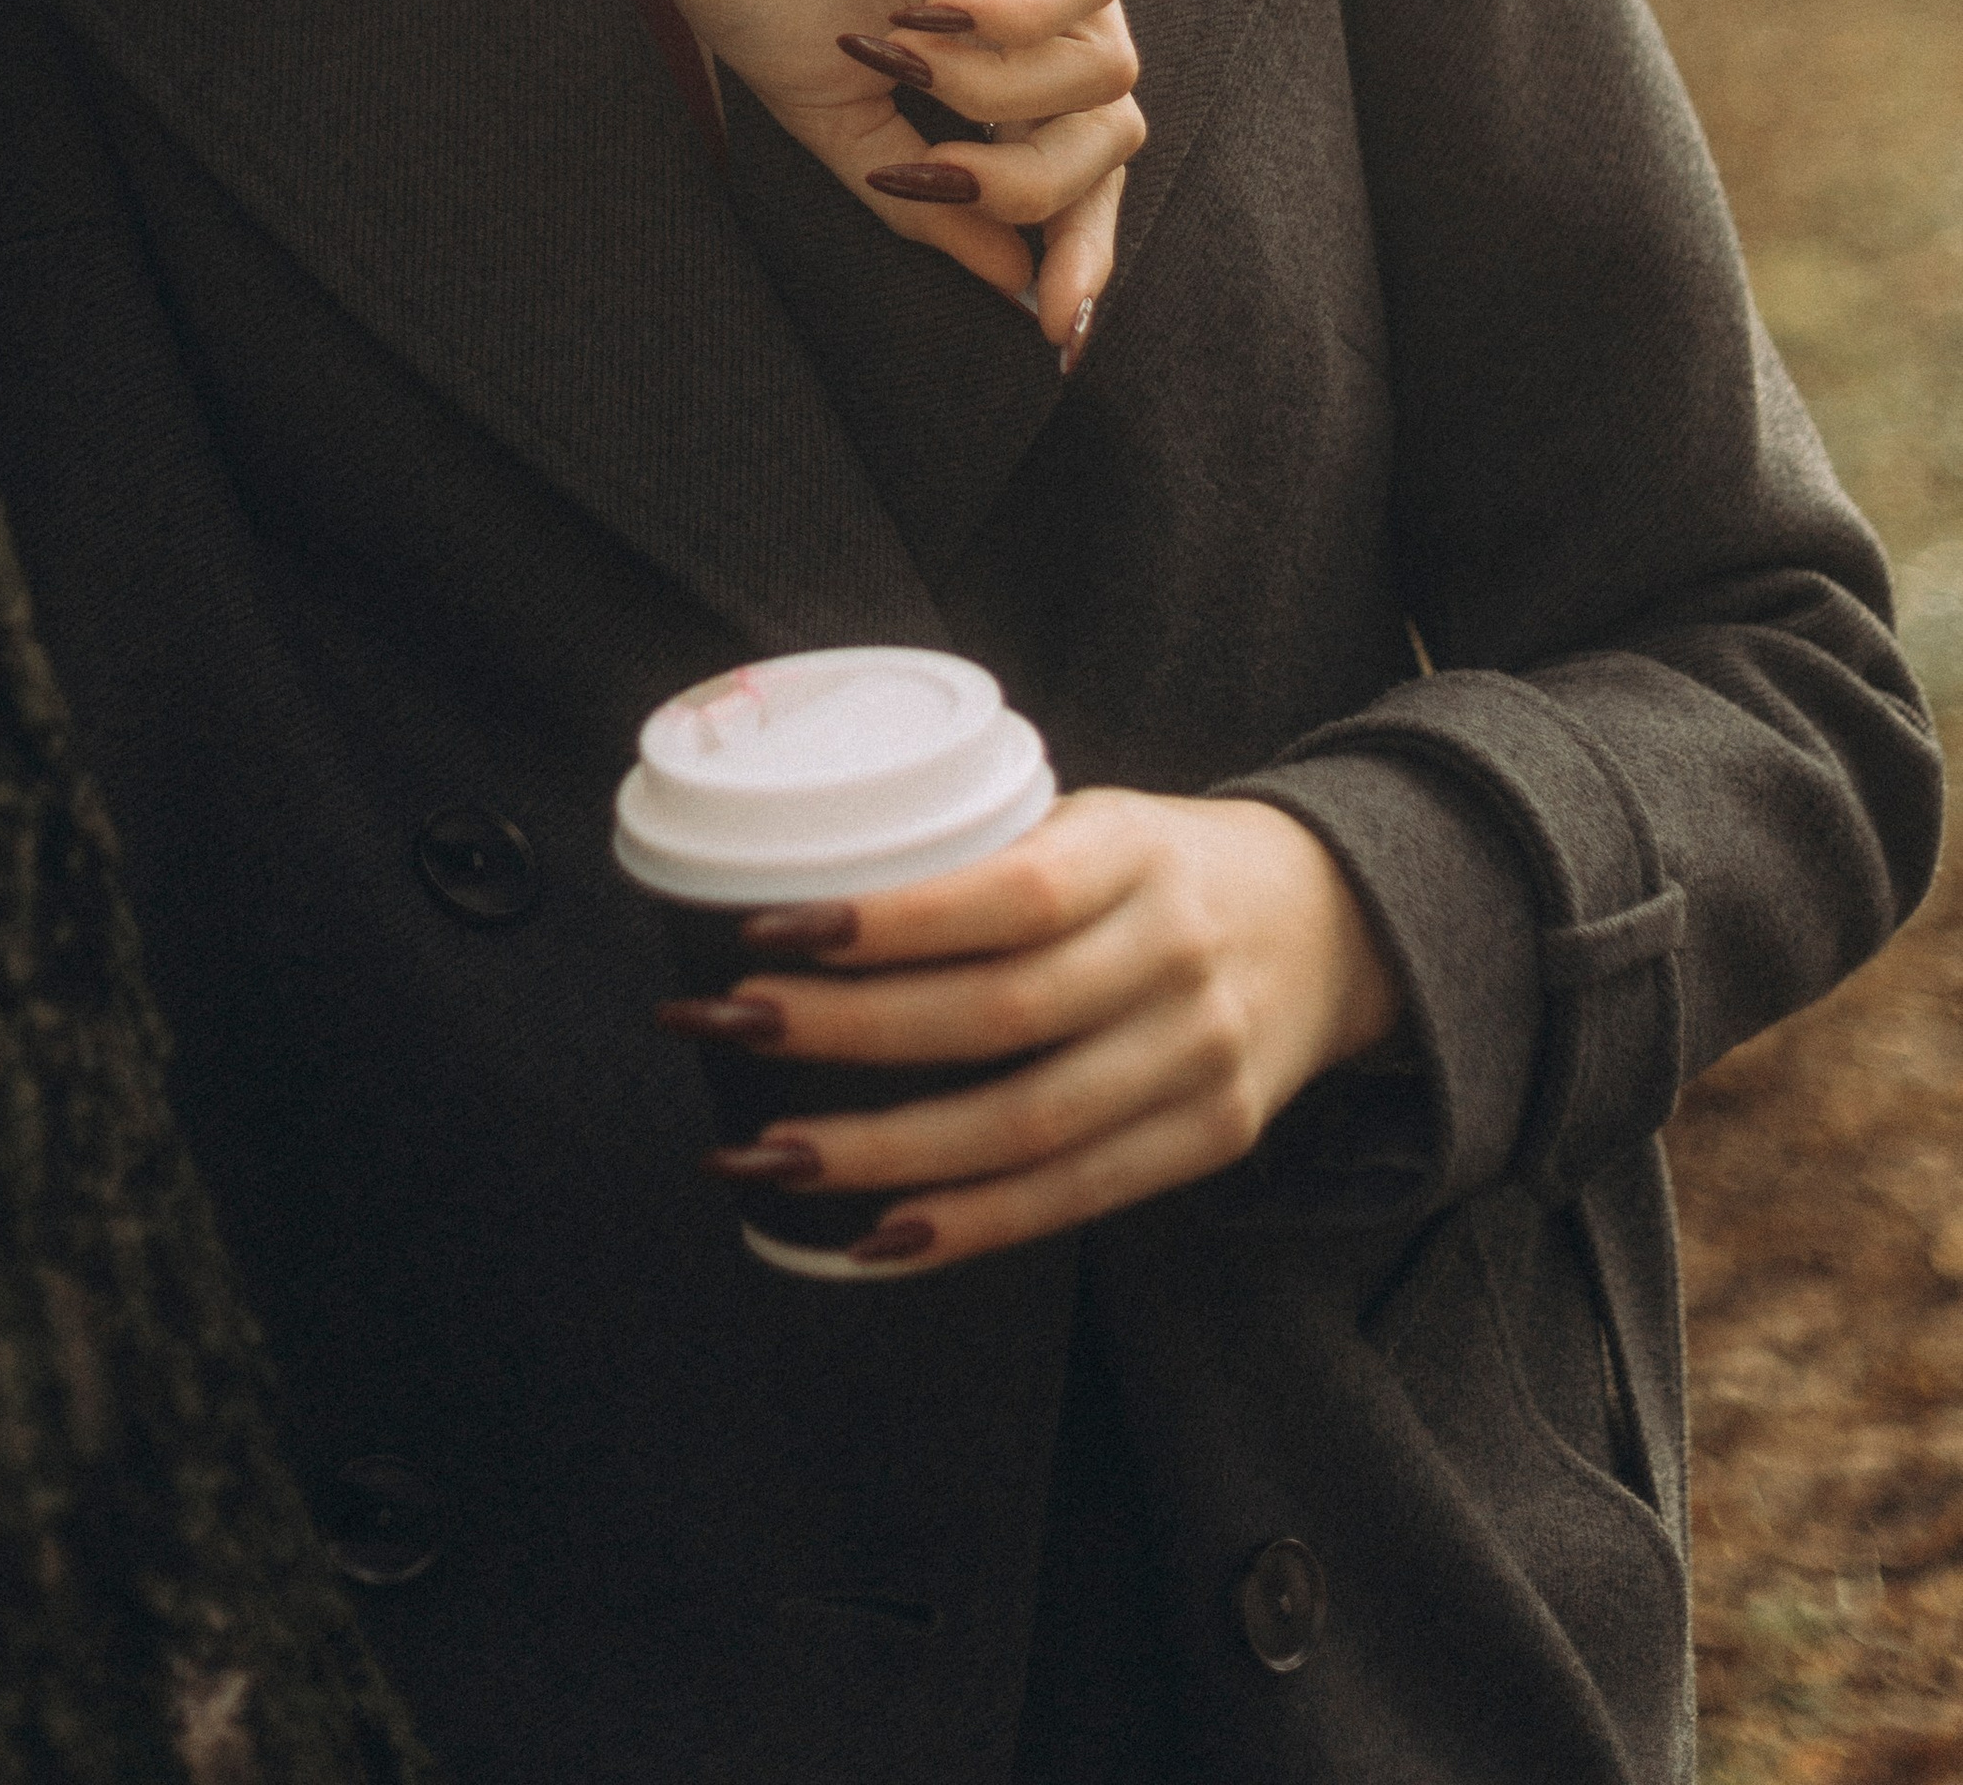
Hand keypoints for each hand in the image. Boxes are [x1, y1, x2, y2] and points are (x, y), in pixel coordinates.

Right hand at [566, 0, 1142, 353]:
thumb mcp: (838, 115)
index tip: (1054, 329)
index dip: (1076, 243)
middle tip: (940, 176)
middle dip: (1035, 181)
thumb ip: (931, 201)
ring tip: (903, 59)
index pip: (1068, 159)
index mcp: (982, 52)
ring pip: (1111, 68)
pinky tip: (938, 8)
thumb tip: (1017, 284)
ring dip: (1002, 95)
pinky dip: (1021, 22)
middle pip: (1109, 127)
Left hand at [665, 790, 1401, 1273]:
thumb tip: (803, 901)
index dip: (887, 923)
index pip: (1008, 895)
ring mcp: (1199, 1061)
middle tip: (725, 1028)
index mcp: (1135, 854)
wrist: (1333, 924)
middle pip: (999, 1017)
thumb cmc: (1158, 866)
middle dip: (846, 1033)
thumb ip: (986, 863)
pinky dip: (965, 1226)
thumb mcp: (1092, 822)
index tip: (765, 932)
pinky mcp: (1208, 1142)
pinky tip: (870, 1236)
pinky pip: (1072, 1200)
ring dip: (881, 1152)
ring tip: (765, 1153)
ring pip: (1026, 1127)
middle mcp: (1175, 959)